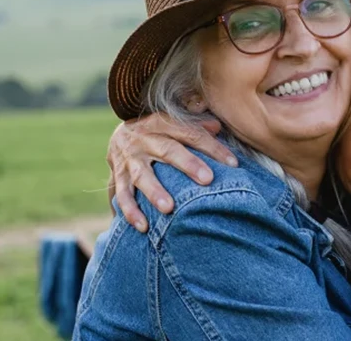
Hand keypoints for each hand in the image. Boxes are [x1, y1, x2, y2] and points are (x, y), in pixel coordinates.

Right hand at [107, 112, 235, 232]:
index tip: (233, 163)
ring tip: (168, 208)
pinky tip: (143, 227)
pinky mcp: (118, 177)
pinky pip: (122, 195)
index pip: (191, 133)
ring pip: (142, 175)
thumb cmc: (157, 132)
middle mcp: (144, 139)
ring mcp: (130, 159)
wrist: (118, 136)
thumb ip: (194, 125)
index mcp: (161, 123)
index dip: (212, 147)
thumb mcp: (172, 122)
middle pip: (168, 150)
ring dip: (155, 192)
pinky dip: (131, 211)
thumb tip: (218, 127)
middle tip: (207, 179)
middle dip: (188, 165)